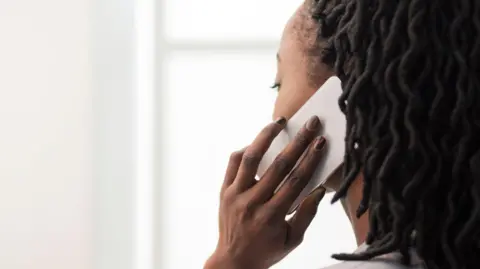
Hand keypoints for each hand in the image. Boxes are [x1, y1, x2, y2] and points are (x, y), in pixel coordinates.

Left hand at [205, 116, 327, 268]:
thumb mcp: (292, 240)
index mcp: (272, 216)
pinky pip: (233, 163)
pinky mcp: (224, 191)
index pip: (296, 181)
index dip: (311, 159)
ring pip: (251, 158)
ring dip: (266, 136)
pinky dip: (245, 150)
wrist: (233, 261)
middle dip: (298, 142)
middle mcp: (253, 203)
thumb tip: (319, 189)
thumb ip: (306, 214)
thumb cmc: (267, 250)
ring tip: (278, 122)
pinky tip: (257, 143)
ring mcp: (235, 195)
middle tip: (310, 124)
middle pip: (279, 165)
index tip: (321, 141)